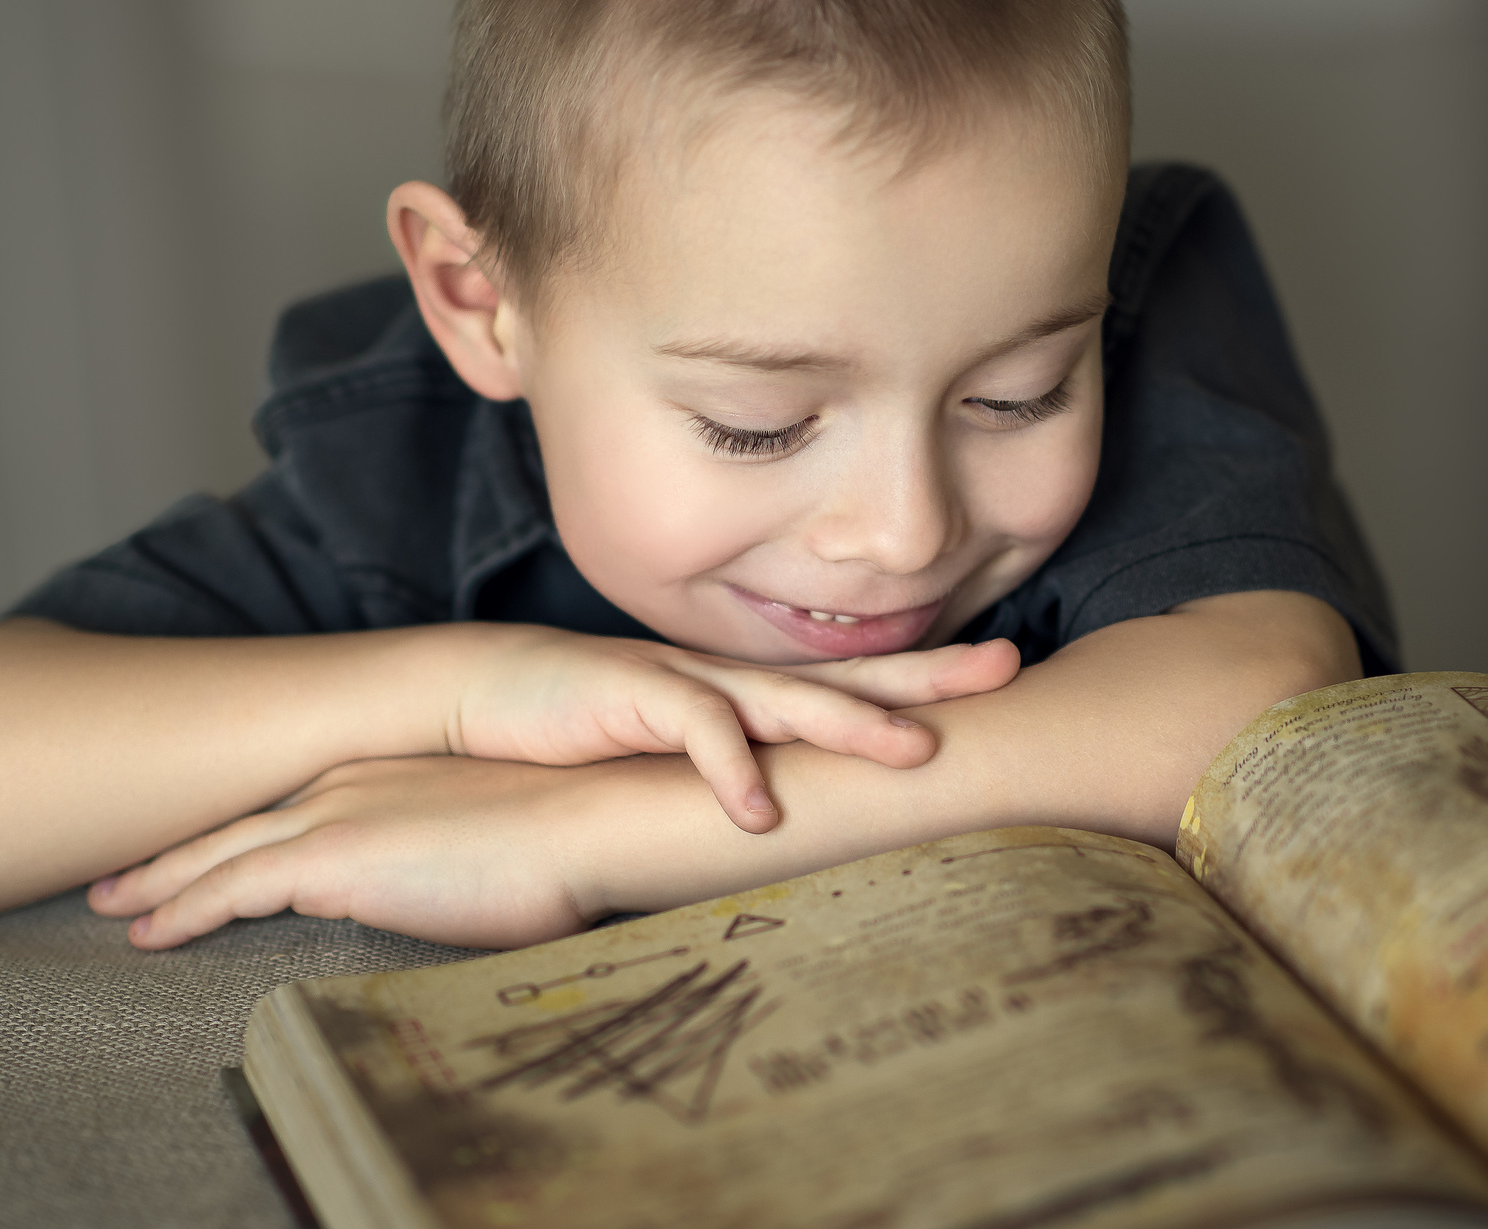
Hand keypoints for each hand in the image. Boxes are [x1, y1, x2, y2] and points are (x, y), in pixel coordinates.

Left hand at [89, 755, 612, 949]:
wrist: (592, 816)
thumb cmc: (571, 837)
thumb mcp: (501, 837)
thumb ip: (457, 858)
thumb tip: (459, 892)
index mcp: (390, 771)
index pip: (294, 800)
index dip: (241, 823)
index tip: (207, 842)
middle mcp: (351, 782)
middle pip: (241, 820)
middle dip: (178, 847)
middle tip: (122, 872)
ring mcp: (336, 815)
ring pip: (219, 853)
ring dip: (160, 880)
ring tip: (113, 906)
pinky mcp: (331, 858)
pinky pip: (229, 891)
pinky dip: (182, 910)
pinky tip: (149, 934)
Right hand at [446, 629, 1018, 831]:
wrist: (478, 698)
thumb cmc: (583, 734)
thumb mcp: (674, 759)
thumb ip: (737, 773)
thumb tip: (800, 821)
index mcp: (746, 693)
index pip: (853, 679)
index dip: (927, 673)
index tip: (1005, 670)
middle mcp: (729, 679)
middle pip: (844, 672)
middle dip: (928, 671)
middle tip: (1009, 666)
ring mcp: (683, 681)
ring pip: (783, 697)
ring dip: (851, 723)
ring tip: (913, 752)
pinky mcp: (629, 696)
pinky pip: (692, 730)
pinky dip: (728, 770)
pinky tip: (759, 813)